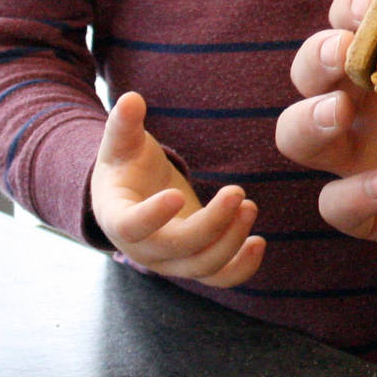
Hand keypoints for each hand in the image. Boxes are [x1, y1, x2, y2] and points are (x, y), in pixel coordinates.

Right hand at [90, 92, 264, 286]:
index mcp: (118, 218)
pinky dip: (241, 269)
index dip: (152, 216)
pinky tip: (259, 243)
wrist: (135, 197)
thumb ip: (123, 124)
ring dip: (231, 242)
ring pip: (202, 267)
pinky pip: (219, 277)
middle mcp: (143, 249)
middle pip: (178, 250)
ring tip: (249, 206)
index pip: (131, 226)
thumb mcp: (121, 144)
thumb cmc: (127, 165)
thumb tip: (131, 99)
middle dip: (211, 225)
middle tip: (238, 193)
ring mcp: (171, 261)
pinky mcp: (196, 263)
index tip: (177, 194)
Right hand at [276, 0, 376, 296]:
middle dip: (318, 58)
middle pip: (318, 72)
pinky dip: (350, 194)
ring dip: (307, 119)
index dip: (356, 9)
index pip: (366, 23)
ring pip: (303, 134)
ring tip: (338, 114)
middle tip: (342, 56)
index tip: (365, 6)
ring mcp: (376, 159)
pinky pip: (337, 204)